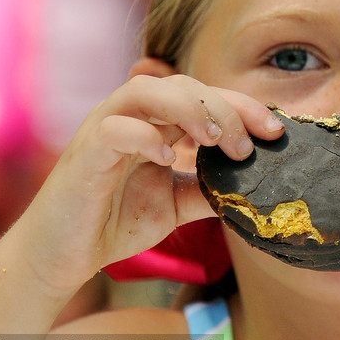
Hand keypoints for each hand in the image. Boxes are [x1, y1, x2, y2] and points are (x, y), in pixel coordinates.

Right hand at [13, 74, 284, 296]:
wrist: (64, 255)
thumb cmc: (115, 220)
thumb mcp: (176, 203)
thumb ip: (208, 189)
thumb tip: (252, 185)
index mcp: (156, 123)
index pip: (204, 96)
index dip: (243, 106)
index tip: (276, 131)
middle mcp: (132, 117)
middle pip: (182, 85)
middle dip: (224, 106)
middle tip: (248, 143)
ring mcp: (104, 129)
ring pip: (144, 91)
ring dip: (187, 108)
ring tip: (214, 139)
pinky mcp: (84, 154)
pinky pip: (113, 129)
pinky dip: (144, 137)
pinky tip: (168, 159)